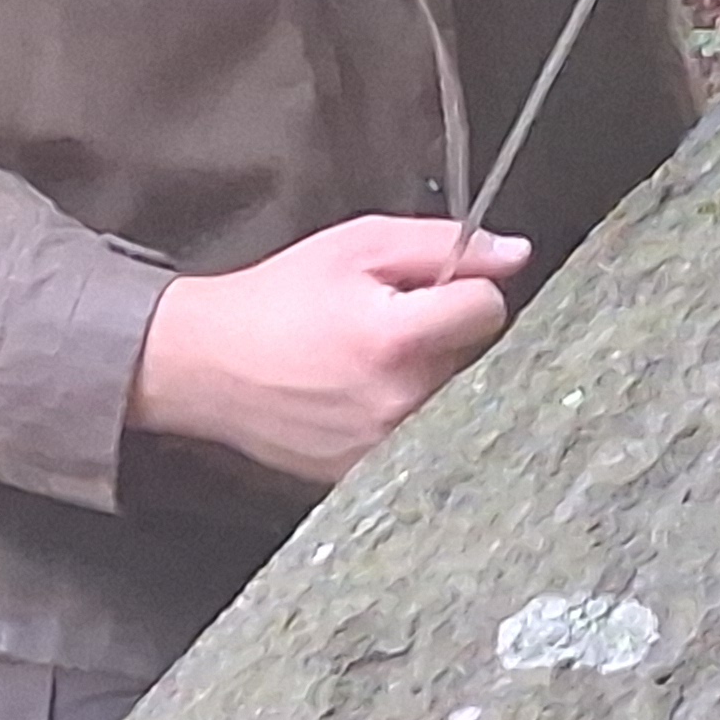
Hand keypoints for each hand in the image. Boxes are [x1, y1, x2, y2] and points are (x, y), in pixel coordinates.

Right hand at [126, 214, 529, 486]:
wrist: (205, 364)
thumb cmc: (278, 298)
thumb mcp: (359, 245)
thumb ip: (443, 245)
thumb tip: (514, 254)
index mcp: (395, 340)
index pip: (488, 310)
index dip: (469, 287)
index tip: (437, 285)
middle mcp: (396, 403)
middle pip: (474, 357)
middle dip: (447, 332)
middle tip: (394, 320)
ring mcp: (379, 448)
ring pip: (449, 397)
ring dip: (427, 372)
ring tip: (371, 357)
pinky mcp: (362, 475)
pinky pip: (418, 432)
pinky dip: (403, 407)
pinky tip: (361, 390)